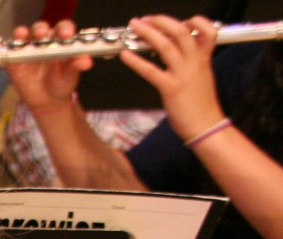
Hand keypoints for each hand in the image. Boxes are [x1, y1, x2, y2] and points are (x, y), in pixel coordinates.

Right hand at [7, 20, 90, 114]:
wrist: (48, 101)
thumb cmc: (62, 83)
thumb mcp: (71, 75)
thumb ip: (76, 66)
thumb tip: (86, 61)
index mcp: (60, 41)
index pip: (62, 28)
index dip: (63, 29)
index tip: (66, 35)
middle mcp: (43, 42)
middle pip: (40, 28)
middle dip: (40, 29)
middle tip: (41, 35)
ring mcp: (28, 50)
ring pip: (23, 35)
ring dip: (22, 34)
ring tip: (23, 36)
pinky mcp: (15, 61)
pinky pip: (11, 52)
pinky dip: (11, 50)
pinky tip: (13, 53)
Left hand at [119, 15, 223, 141]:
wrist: (206, 125)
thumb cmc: (201, 103)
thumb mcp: (202, 75)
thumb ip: (193, 60)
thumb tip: (179, 50)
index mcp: (204, 58)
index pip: (205, 29)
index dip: (192, 20)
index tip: (175, 20)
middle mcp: (195, 62)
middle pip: (181, 31)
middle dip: (161, 21)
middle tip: (145, 19)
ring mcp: (183, 74)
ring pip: (166, 45)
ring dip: (148, 32)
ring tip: (134, 26)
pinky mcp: (171, 88)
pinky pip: (151, 71)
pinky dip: (136, 61)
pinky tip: (125, 55)